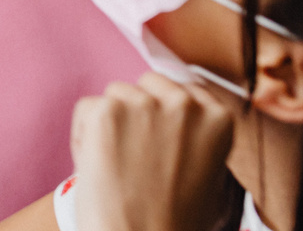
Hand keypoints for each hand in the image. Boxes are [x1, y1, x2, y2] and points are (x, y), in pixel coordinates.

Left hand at [69, 74, 234, 230]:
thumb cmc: (176, 222)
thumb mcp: (212, 178)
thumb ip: (202, 140)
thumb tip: (188, 116)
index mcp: (218, 119)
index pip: (184, 89)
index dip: (165, 115)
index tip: (159, 139)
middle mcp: (184, 104)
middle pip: (146, 85)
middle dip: (138, 113)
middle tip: (137, 157)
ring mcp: (144, 104)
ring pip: (115, 95)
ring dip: (111, 124)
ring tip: (121, 168)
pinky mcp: (107, 112)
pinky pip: (87, 109)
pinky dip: (85, 135)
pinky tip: (101, 167)